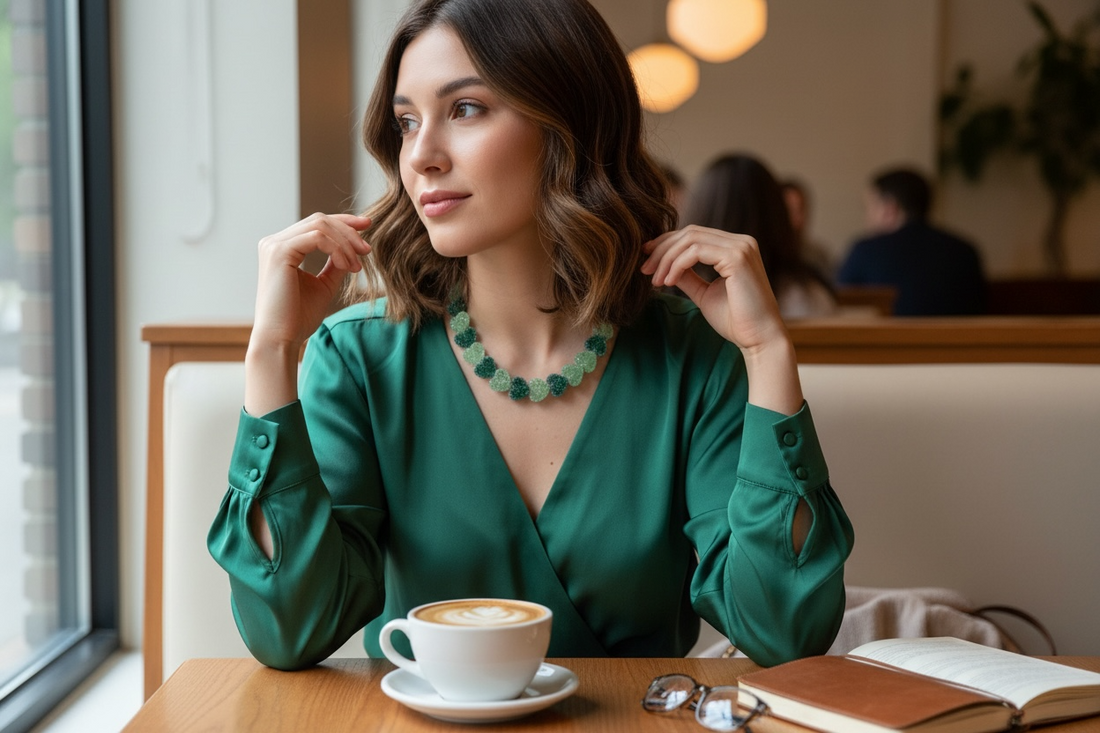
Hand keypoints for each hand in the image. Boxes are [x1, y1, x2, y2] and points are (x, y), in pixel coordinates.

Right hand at [251, 212, 372, 351]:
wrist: (281, 339)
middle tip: (367, 250)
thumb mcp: (324, 285)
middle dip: (348, 231)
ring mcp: (274, 245)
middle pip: (319, 220)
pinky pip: (318, 238)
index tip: (367, 226)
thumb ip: (335, 264)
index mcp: (282, 248)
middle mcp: (274, 242)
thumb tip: (354, 249)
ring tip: (357, 265)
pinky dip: (337, 249)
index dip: (343, 222)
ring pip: (320, 226)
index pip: (316, 224)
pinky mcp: (279, 252)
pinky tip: (347, 266)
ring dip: (346, 243)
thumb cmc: (298, 318)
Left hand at [641, 225, 785, 352]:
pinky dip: (677, 265)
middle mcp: (740, 242)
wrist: (759, 339)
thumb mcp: (704, 294)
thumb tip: (664, 265)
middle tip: (643, 269)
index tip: (646, 261)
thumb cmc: (736, 321)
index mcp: (734, 248)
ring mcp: (741, 247)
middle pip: (689, 233)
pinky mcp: (737, 257)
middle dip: (661, 249)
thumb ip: (687, 276)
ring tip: (654, 281)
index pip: (694, 235)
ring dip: (666, 259)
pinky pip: (696, 251)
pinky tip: (668, 282)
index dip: (666, 244)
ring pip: (690, 239)